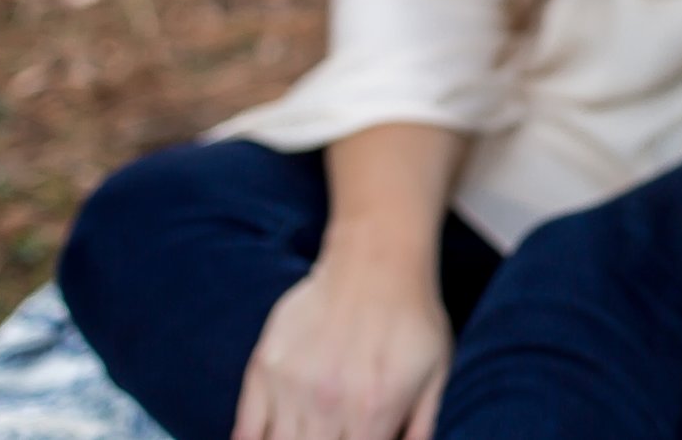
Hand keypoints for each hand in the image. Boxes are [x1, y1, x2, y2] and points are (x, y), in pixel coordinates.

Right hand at [234, 244, 450, 439]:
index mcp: (374, 411)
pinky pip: (245, 429)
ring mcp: (292, 386)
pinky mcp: (264, 367)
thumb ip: (421, 427)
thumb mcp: (436, 372)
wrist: (376, 260)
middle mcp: (329, 405)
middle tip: (330, 435)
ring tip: (307, 433)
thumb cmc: (412, 316)